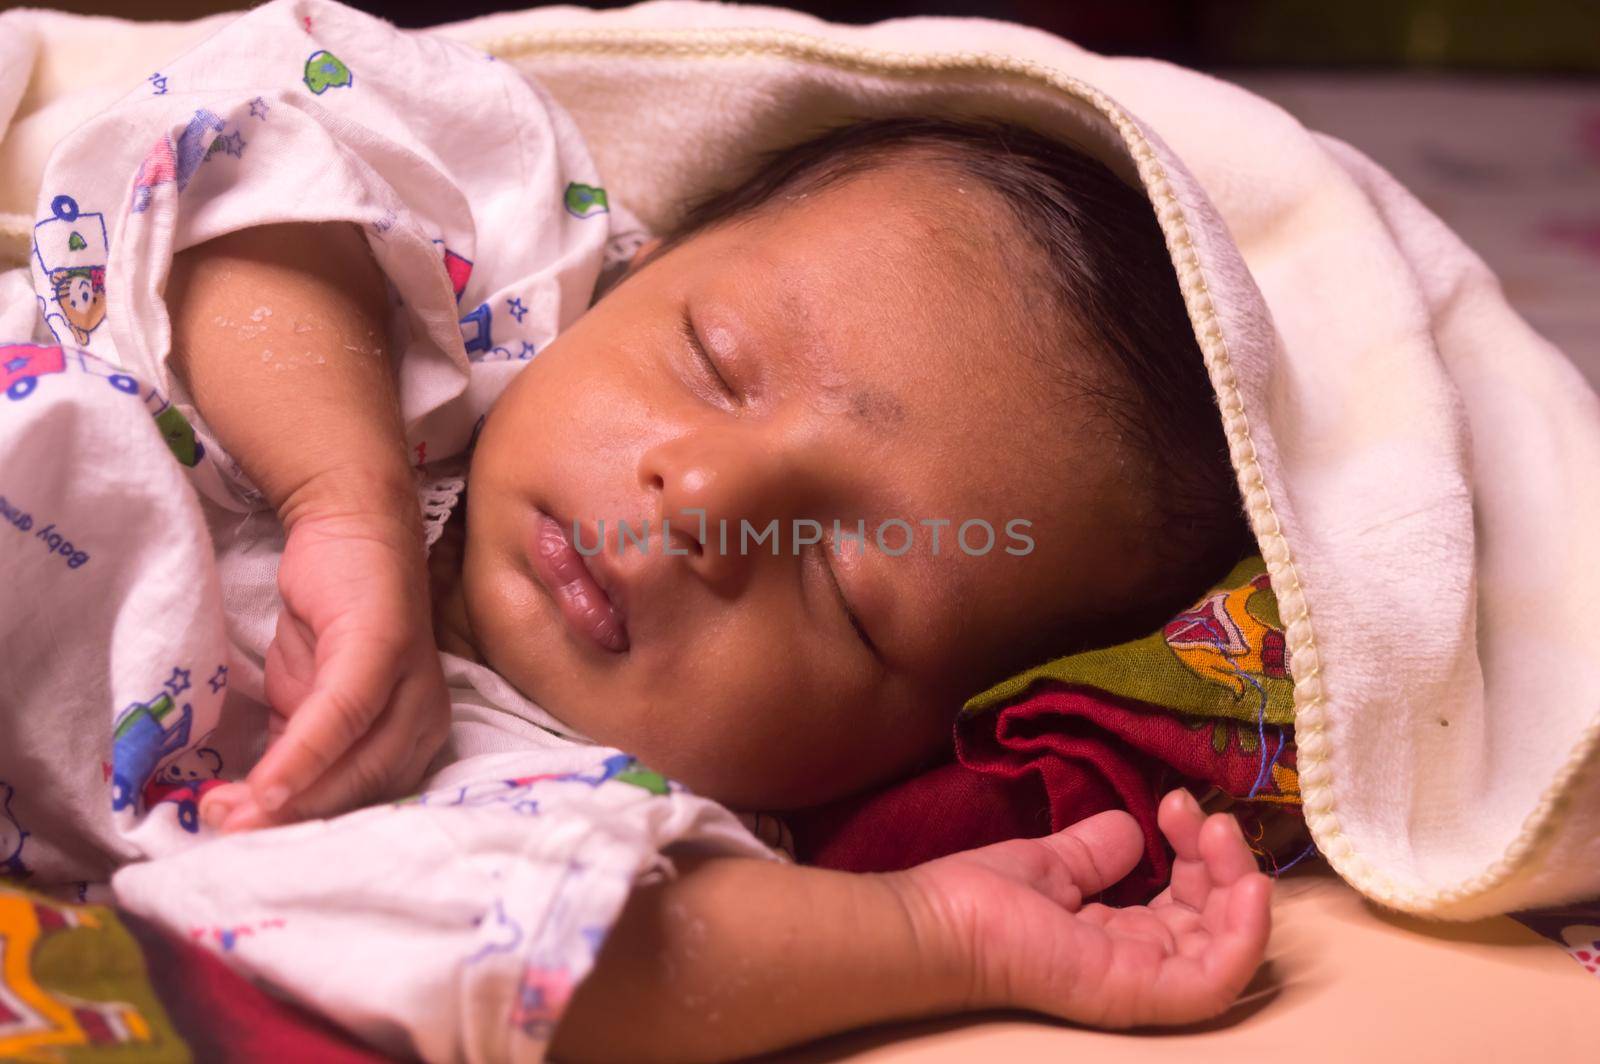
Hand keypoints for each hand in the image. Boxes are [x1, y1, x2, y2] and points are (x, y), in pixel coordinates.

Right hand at [201, 510, 450, 830]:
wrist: (351, 528)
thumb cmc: (333, 621)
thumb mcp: (312, 700)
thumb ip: (302, 751)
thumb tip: (258, 813)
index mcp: (414, 739)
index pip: (365, 804)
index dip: (307, 834)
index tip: (248, 853)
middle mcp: (425, 718)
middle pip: (363, 794)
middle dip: (291, 824)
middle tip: (225, 837)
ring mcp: (412, 683)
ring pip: (355, 764)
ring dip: (286, 797)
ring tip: (224, 815)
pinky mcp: (386, 649)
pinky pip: (344, 715)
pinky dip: (303, 754)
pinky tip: (265, 783)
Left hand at [893, 789, 1271, 1027]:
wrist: (940, 923)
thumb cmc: (983, 899)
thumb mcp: (1057, 864)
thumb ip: (1099, 851)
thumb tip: (1137, 829)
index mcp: (1121, 937)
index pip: (1190, 902)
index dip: (1198, 851)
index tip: (1175, 804)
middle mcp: (1139, 963)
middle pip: (1217, 922)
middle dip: (1225, 860)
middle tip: (1202, 814)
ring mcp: (1142, 983)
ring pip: (1228, 948)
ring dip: (1241, 885)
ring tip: (1217, 832)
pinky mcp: (1138, 993)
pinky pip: (1216, 981)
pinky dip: (1246, 936)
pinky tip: (1248, 886)